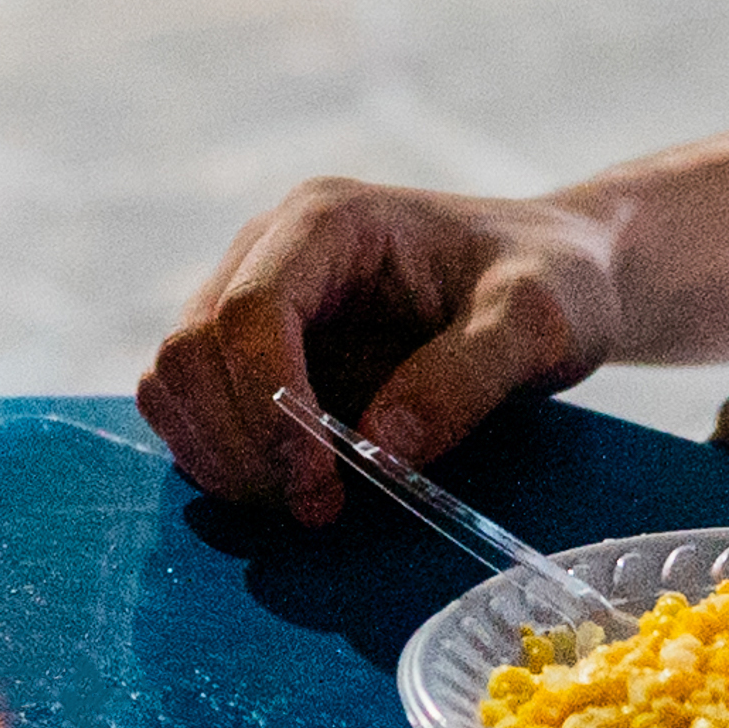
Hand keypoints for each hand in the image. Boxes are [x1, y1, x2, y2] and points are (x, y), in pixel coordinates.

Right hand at [138, 175, 617, 521]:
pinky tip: (293, 486)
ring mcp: (251, 297)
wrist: (553, 275)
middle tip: (319, 507)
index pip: (249, 310)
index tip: (322, 482)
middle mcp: (269, 250)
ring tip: (308, 501)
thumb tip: (381, 445)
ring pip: (175, 380)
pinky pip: (194, 407)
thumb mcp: (539, 320)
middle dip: (242, 443)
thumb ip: (466, 375)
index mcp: (328, 220)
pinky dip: (222, 458)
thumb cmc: (551, 281)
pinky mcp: (252, 349)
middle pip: (193, 348)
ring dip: (222, 457)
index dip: (270, 406)